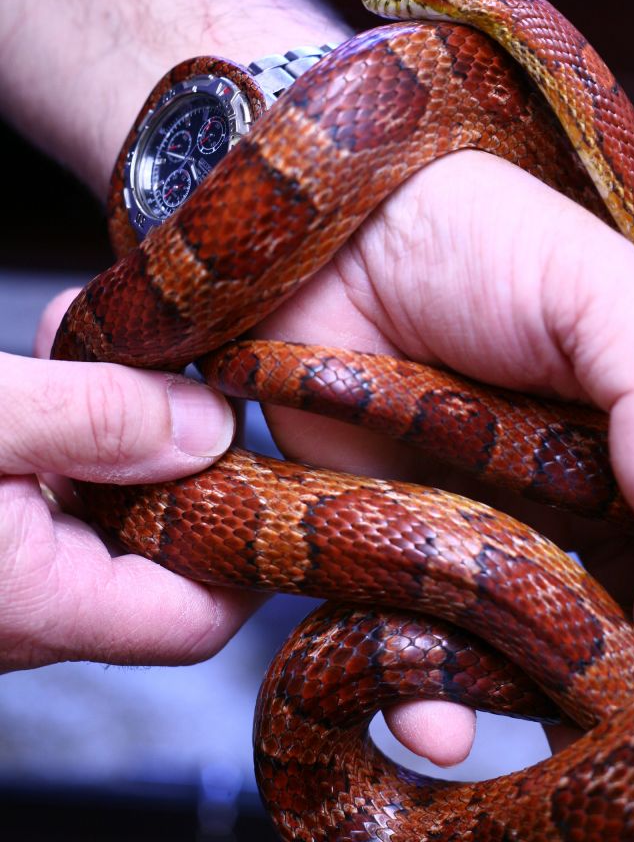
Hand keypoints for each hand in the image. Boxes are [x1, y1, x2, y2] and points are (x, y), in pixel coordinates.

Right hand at [0, 308, 259, 673]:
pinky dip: (61, 424)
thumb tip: (211, 429)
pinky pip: (42, 485)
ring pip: (97, 503)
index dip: (256, 552)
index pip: (195, 618)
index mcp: (35, 601)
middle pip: (155, 546)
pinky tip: (54, 358)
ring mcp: (0, 570)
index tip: (282, 468)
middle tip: (188, 367)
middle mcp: (21, 605)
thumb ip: (97, 422)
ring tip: (102, 340)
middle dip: (177, 445)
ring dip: (112, 420)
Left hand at [258, 149, 633, 765]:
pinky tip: (435, 717)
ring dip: (532, 695)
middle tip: (608, 694)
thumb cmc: (476, 237)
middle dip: (623, 667)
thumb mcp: (592, 287)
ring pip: (528, 646)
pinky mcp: (398, 545)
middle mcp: (573, 497)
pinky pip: (422, 638)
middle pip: (624, 613)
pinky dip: (429, 693)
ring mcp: (486, 529)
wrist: (334, 231)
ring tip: (525, 716)